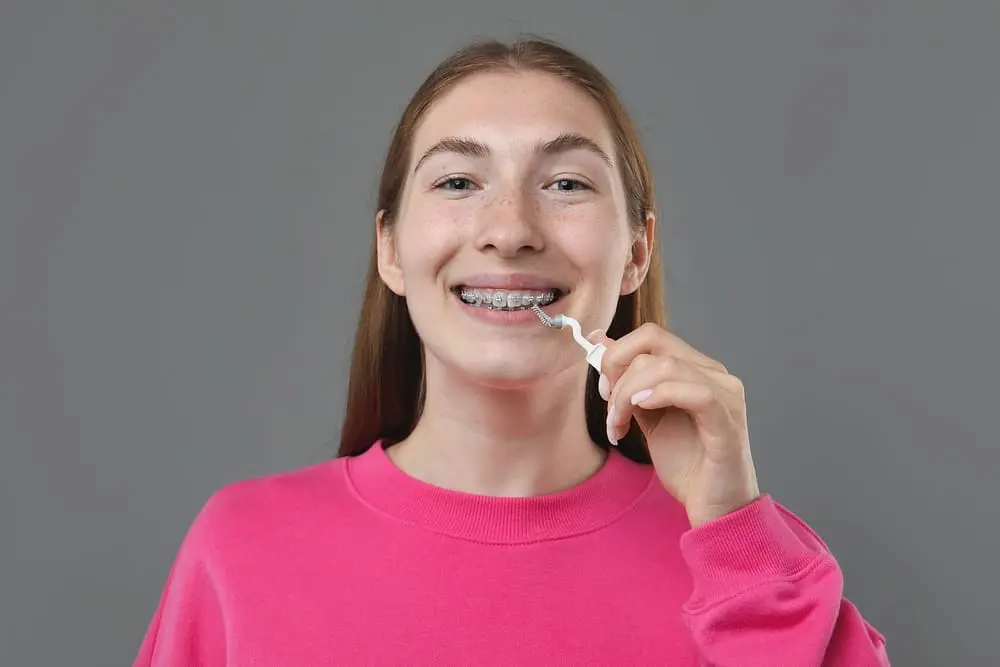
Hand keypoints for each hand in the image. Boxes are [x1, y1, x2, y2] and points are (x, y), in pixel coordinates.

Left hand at [592, 323, 760, 527]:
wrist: (715, 508)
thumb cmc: (688, 465)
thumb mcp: (648, 416)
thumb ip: (630, 381)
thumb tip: (600, 342)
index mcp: (697, 369)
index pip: (650, 336)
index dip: (617, 355)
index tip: (603, 390)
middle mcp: (715, 374)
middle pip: (654, 342)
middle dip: (618, 373)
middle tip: (611, 411)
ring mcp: (726, 395)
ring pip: (666, 366)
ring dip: (629, 394)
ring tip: (620, 425)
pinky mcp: (728, 421)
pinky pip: (697, 393)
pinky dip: (661, 396)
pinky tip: (642, 412)